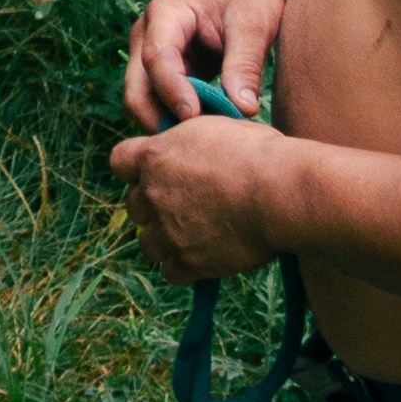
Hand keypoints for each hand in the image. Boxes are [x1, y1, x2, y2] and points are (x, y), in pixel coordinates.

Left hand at [104, 108, 299, 286]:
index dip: (136, 170)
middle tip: (187, 207)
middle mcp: (152, 193)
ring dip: (167, 241)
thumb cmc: (260, 154)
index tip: (158, 174)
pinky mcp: (186, 261)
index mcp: (154, 155)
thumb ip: (189, 141)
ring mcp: (166, 230)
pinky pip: (171, 273)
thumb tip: (190, 147)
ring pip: (148, 243)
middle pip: (134, 206)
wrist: (281, 193)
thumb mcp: (216, 129)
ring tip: (197, 237)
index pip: (120, 161)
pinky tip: (207, 259)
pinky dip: (186, 269)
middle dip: (154, 207)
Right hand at [121, 0, 286, 131]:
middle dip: (160, 119)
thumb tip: (243, 110)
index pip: (157, 60)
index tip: (195, 117)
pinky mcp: (166, 68)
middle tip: (198, 143)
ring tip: (207, 139)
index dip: (173, 92)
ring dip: (169, 121)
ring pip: (144, 100)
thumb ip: (244, 65)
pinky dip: (178, 117)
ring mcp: (152, 53)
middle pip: (136, 89)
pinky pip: (161, 100)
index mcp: (166, 14)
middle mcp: (148, 36)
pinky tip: (209, 129)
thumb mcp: (252, 23)